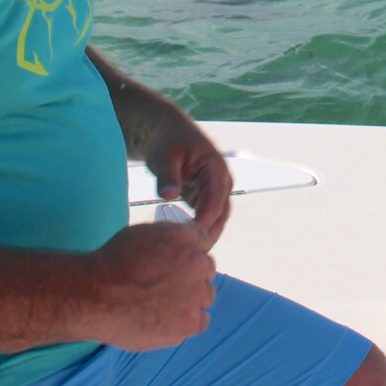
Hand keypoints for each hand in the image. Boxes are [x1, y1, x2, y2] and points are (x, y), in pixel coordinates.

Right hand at [84, 221, 216, 349]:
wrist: (95, 298)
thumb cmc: (112, 263)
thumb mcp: (143, 234)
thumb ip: (171, 236)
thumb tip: (182, 245)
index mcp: (187, 238)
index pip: (202, 240)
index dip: (186, 252)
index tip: (174, 262)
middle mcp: (197, 264)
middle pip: (205, 269)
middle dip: (190, 275)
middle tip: (165, 284)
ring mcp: (196, 296)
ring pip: (205, 296)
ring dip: (191, 298)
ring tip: (162, 304)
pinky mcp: (190, 323)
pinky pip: (201, 320)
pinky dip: (188, 321)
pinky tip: (167, 319)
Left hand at [143, 115, 232, 247]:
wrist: (165, 130)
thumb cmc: (166, 140)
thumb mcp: (164, 156)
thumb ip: (168, 176)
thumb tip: (169, 196)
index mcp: (215, 169)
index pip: (214, 202)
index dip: (203, 224)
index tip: (187, 241)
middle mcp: (221, 180)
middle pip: (220, 214)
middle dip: (207, 234)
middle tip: (187, 255)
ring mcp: (215, 187)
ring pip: (216, 217)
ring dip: (204, 233)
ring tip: (185, 252)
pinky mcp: (205, 194)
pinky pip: (206, 215)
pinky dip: (197, 227)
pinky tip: (182, 240)